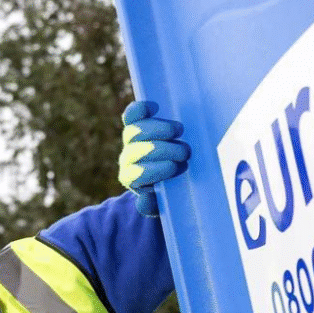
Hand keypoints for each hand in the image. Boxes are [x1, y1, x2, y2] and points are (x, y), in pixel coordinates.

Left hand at [118, 101, 190, 216]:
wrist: (164, 174)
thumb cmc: (166, 191)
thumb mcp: (161, 204)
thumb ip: (153, 205)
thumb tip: (145, 199)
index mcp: (132, 179)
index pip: (138, 175)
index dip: (156, 170)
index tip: (175, 167)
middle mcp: (128, 159)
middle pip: (137, 151)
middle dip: (163, 150)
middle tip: (185, 152)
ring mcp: (130, 141)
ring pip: (134, 132)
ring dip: (158, 129)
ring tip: (179, 130)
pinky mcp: (134, 123)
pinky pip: (132, 115)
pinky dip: (141, 110)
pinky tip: (154, 107)